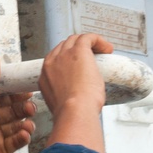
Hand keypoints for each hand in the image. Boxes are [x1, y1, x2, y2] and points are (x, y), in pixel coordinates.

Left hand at [0, 53, 34, 152]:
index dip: (13, 92)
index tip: (25, 89)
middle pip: (9, 111)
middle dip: (21, 108)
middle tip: (31, 107)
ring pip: (15, 125)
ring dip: (24, 123)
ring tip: (29, 124)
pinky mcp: (2, 150)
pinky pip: (16, 141)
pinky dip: (22, 137)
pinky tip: (25, 135)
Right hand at [40, 33, 112, 149]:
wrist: (74, 113)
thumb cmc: (71, 115)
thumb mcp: (62, 106)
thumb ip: (65, 100)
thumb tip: (76, 104)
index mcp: (45, 76)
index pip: (56, 60)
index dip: (68, 61)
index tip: (80, 68)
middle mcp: (52, 62)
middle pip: (64, 47)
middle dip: (78, 50)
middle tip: (93, 59)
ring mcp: (64, 55)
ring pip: (75, 40)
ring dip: (89, 44)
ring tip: (103, 52)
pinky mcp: (78, 51)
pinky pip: (88, 37)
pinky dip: (98, 40)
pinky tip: (107, 48)